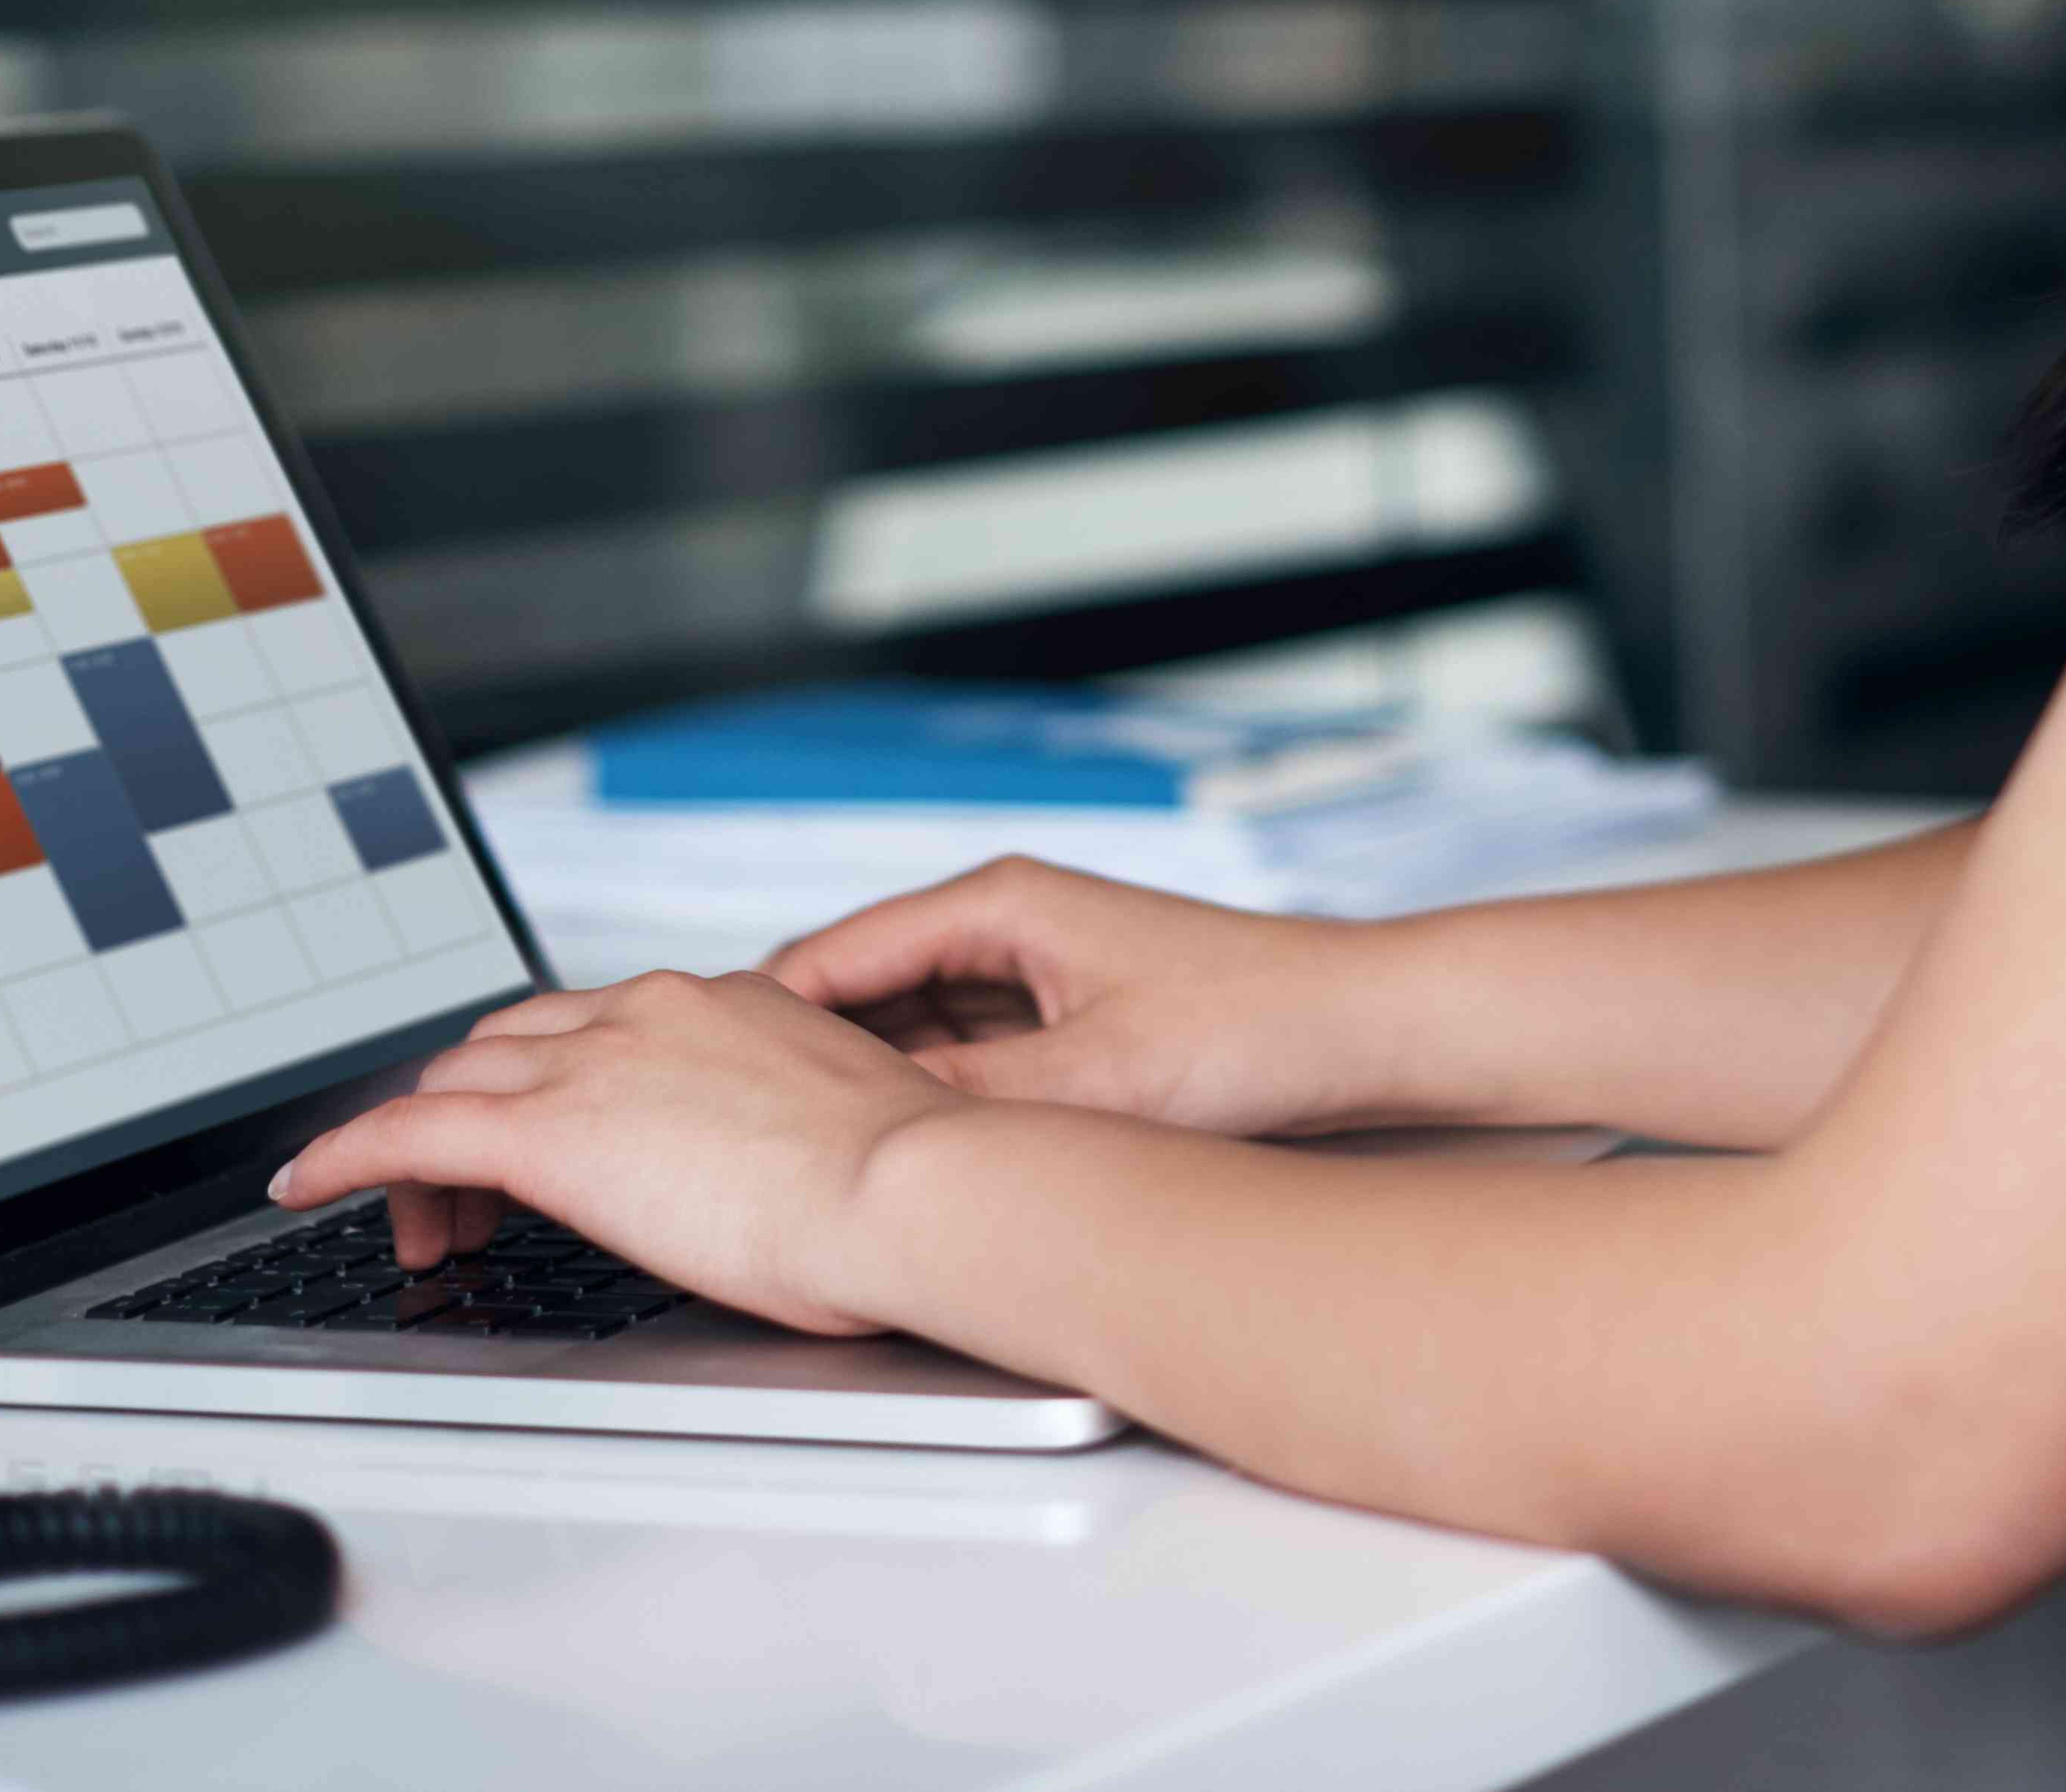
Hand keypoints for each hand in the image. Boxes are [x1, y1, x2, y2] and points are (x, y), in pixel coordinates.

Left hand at [268, 970, 969, 1334]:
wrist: (909, 1188)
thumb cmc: (906, 1188)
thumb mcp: (840, 1136)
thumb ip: (784, 1133)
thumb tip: (779, 1179)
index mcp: (722, 1006)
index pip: (595, 1025)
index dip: (549, 1081)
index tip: (546, 1132)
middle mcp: (648, 1011)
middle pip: (510, 1041)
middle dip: (476, 1110)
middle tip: (473, 1200)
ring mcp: (594, 1063)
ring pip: (458, 1079)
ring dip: (423, 1145)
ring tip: (422, 1225)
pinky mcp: (548, 1132)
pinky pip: (410, 1131)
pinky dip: (349, 1154)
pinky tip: (308, 1183)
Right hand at [760, 860, 1415, 1137]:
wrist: (1362, 1030)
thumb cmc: (1252, 1030)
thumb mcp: (1092, 1081)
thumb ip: (972, 1103)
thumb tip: (865, 1136)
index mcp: (998, 904)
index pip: (831, 957)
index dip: (760, 1024)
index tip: (703, 1084)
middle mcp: (1009, 924)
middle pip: (862, 994)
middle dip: (804, 1063)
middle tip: (738, 1138)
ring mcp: (1037, 970)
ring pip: (911, 1032)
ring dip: (869, 1087)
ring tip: (803, 1158)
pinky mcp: (1068, 1017)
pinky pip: (964, 1056)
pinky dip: (931, 1100)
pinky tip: (906, 1161)